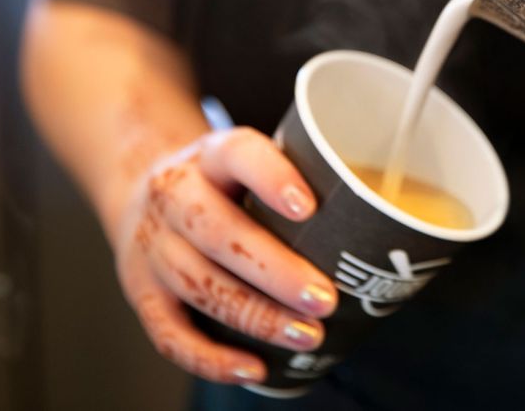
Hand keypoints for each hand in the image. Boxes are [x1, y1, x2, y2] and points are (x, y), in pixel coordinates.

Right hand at [112, 127, 337, 384]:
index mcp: (211, 156)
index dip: (271, 178)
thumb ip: (300, 178)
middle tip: (325, 298)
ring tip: (307, 334)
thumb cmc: (224, 183)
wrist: (143, 190)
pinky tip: (253, 368)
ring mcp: (154, 246)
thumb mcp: (250, 161)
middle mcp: (174, 196)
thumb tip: (382, 220)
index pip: (238, 155)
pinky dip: (211, 358)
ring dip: (257, 317)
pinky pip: (170, 333)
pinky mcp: (143, 292)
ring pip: (201, 285)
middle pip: (219, 233)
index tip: (309, 207)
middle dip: (276, 271)